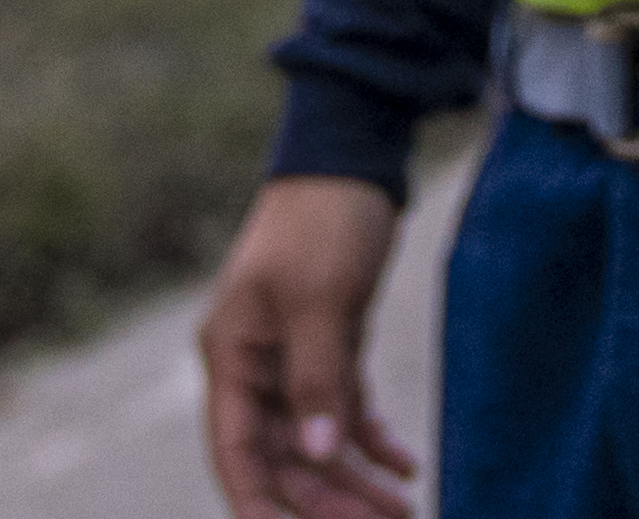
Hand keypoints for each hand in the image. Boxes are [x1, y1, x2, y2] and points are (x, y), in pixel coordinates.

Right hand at [197, 175, 414, 518]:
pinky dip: (373, 440)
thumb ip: (317, 379)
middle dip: (328, 501)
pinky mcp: (330, 344)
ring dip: (356, 480)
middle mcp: (255, 365)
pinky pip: (345, 410)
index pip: (237, 453)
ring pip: (318, 440)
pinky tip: (406, 464)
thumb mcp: (320, 298)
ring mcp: (292, 357)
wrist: (352, 154)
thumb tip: (319, 453)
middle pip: (285, 457)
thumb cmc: (323, 219)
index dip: (261, 506)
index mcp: (232, 355)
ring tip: (405, 510)